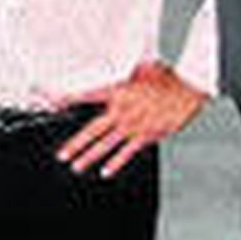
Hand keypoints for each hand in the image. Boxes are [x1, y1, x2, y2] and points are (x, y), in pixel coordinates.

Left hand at [56, 61, 207, 177]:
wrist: (188, 90)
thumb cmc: (169, 78)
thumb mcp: (143, 68)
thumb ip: (128, 73)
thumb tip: (123, 70)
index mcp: (118, 91)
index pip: (86, 95)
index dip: (67, 99)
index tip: (53, 104)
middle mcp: (121, 111)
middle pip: (92, 130)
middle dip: (75, 144)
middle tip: (62, 154)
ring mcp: (133, 126)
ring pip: (105, 145)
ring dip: (89, 157)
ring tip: (76, 165)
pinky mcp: (146, 136)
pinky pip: (127, 153)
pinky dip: (115, 163)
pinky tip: (105, 171)